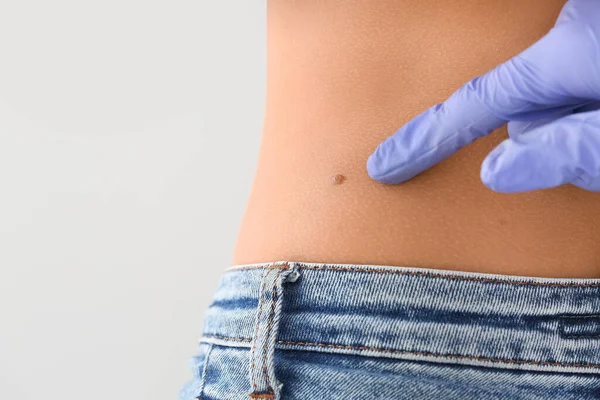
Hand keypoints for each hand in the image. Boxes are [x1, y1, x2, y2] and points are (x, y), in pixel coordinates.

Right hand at [366, 0, 599, 192]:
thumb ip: (567, 152)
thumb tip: (495, 174)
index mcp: (567, 53)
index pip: (473, 105)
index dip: (426, 140)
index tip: (384, 165)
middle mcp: (574, 26)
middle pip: (524, 100)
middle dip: (545, 132)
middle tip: (591, 144)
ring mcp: (590, 23)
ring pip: (555, 89)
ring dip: (573, 115)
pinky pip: (574, 71)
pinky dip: (584, 96)